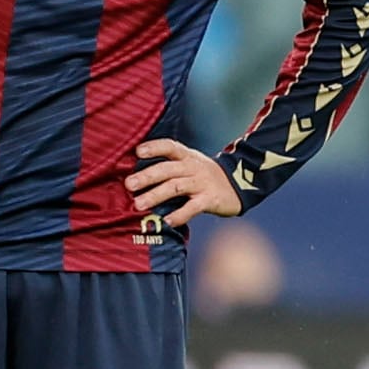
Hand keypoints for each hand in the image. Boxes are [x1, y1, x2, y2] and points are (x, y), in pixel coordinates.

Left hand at [127, 137, 241, 219]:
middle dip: (147, 176)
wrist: (239, 186)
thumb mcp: (190, 164)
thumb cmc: (204, 177)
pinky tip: (167, 221)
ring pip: (176, 187)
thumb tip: (136, 175)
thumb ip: (168, 167)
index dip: (154, 147)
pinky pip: (193, 208)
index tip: (138, 152)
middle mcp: (193, 167)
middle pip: (167, 169)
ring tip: (139, 204)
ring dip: (156, 195)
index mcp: (187, 156)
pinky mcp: (210, 200)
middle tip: (129, 185)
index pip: (169, 147)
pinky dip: (179, 215)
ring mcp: (202, 183)